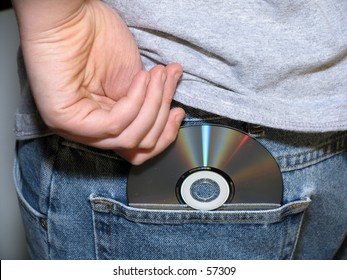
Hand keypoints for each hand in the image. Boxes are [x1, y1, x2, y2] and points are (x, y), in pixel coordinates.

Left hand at [14, 0, 184, 164]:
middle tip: (168, 83)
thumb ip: (147, 105)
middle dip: (161, 116)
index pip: (137, 148)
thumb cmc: (100, 38)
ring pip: (128, 139)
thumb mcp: (134, 81)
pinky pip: (113, 125)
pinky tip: (141, 78)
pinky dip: (134, 102)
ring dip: (152, 105)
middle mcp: (88, 131)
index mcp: (102, 123)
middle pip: (136, 147)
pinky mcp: (65, 119)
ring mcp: (74, 127)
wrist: (72, 14)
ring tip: (157, 76)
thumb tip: (173, 114)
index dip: (164, 134)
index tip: (177, 111)